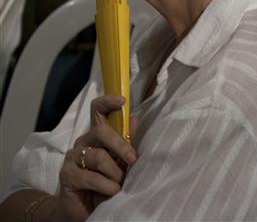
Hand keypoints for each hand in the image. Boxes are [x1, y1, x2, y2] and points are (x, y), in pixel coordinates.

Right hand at [56, 95, 137, 221]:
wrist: (84, 210)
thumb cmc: (105, 183)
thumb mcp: (119, 162)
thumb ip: (126, 141)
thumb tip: (134, 118)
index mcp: (96, 134)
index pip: (97, 110)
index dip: (108, 102)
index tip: (122, 100)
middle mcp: (83, 141)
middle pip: (101, 131)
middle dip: (121, 145)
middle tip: (133, 159)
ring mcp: (73, 157)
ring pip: (99, 156)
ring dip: (115, 172)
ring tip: (120, 184)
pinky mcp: (67, 175)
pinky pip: (92, 177)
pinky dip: (107, 186)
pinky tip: (112, 191)